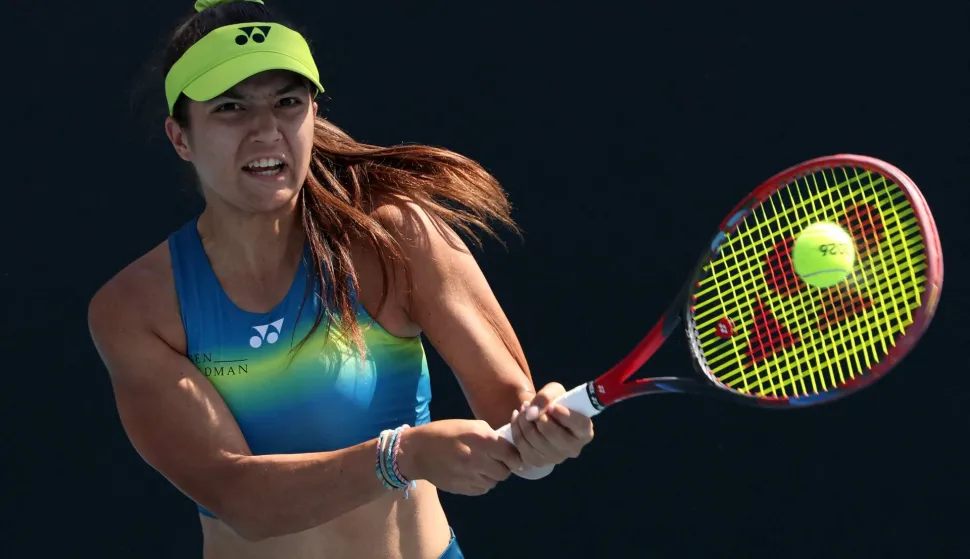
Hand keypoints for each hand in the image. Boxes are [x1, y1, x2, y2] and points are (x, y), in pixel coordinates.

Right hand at [395, 419, 523, 495]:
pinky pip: (482, 489)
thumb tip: (508, 447)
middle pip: (504, 472)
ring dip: (492, 476)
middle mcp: (477, 458)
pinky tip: (473, 474)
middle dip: (504, 467)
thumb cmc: (445, 433)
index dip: (514, 456)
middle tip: (496, 461)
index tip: (512, 456)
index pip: (511, 454)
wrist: (417, 451)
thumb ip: (490, 435)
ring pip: (494, 482)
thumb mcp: (469, 425)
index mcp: (481, 439)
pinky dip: (482, 484)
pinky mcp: (461, 488)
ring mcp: (468, 476)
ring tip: (482, 467)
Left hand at [510, 382, 594, 470]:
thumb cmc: (554, 404)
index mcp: (585, 432)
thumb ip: (546, 397)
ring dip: (523, 420)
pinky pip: (521, 446)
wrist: (542, 420)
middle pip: (551, 433)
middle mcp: (573, 449)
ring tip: (523, 409)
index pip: (580, 425)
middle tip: (529, 404)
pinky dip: (515, 429)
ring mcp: (555, 458)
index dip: (565, 415)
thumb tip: (531, 412)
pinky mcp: (537, 462)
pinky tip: (517, 418)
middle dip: (536, 416)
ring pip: (533, 439)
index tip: (552, 406)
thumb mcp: (554, 392)